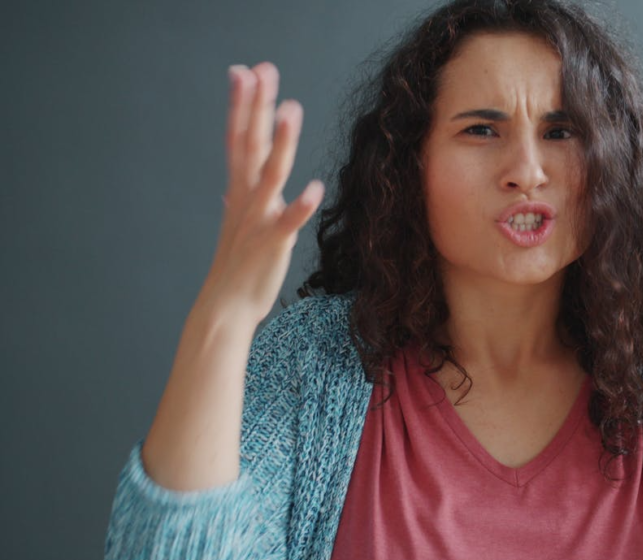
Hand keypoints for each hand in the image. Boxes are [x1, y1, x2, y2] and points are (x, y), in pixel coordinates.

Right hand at [198, 62, 323, 323]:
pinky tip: (315, 189)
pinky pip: (287, 222)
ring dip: (280, 142)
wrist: (226, 307)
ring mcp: (258, 219)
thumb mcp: (238, 223)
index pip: (238, 138)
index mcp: (239, 191)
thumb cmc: (238, 265)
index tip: (245, 71)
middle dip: (256, 106)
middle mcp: (246, 199)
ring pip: (270, 174)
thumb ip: (240, 199)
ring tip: (291, 110)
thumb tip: (231, 186)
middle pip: (250, 143)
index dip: (242, 105)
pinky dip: (299, 206)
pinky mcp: (272, 243)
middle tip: (263, 69)